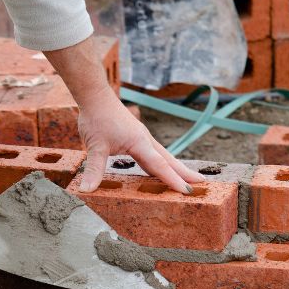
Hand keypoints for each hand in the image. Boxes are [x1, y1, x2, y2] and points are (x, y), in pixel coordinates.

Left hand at [77, 87, 204, 192]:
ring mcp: (142, 138)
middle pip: (169, 160)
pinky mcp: (136, 137)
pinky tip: (160, 169)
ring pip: (163, 156)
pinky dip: (162, 163)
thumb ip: (93, 169)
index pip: (159, 166)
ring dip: (176, 168)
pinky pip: (154, 153)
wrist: (96, 96)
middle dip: (185, 173)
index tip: (186, 191)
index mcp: (140, 143)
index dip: (172, 180)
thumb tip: (86, 190)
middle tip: (202, 184)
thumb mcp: (94, 146)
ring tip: (188, 179)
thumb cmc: (97, 118)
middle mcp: (145, 140)